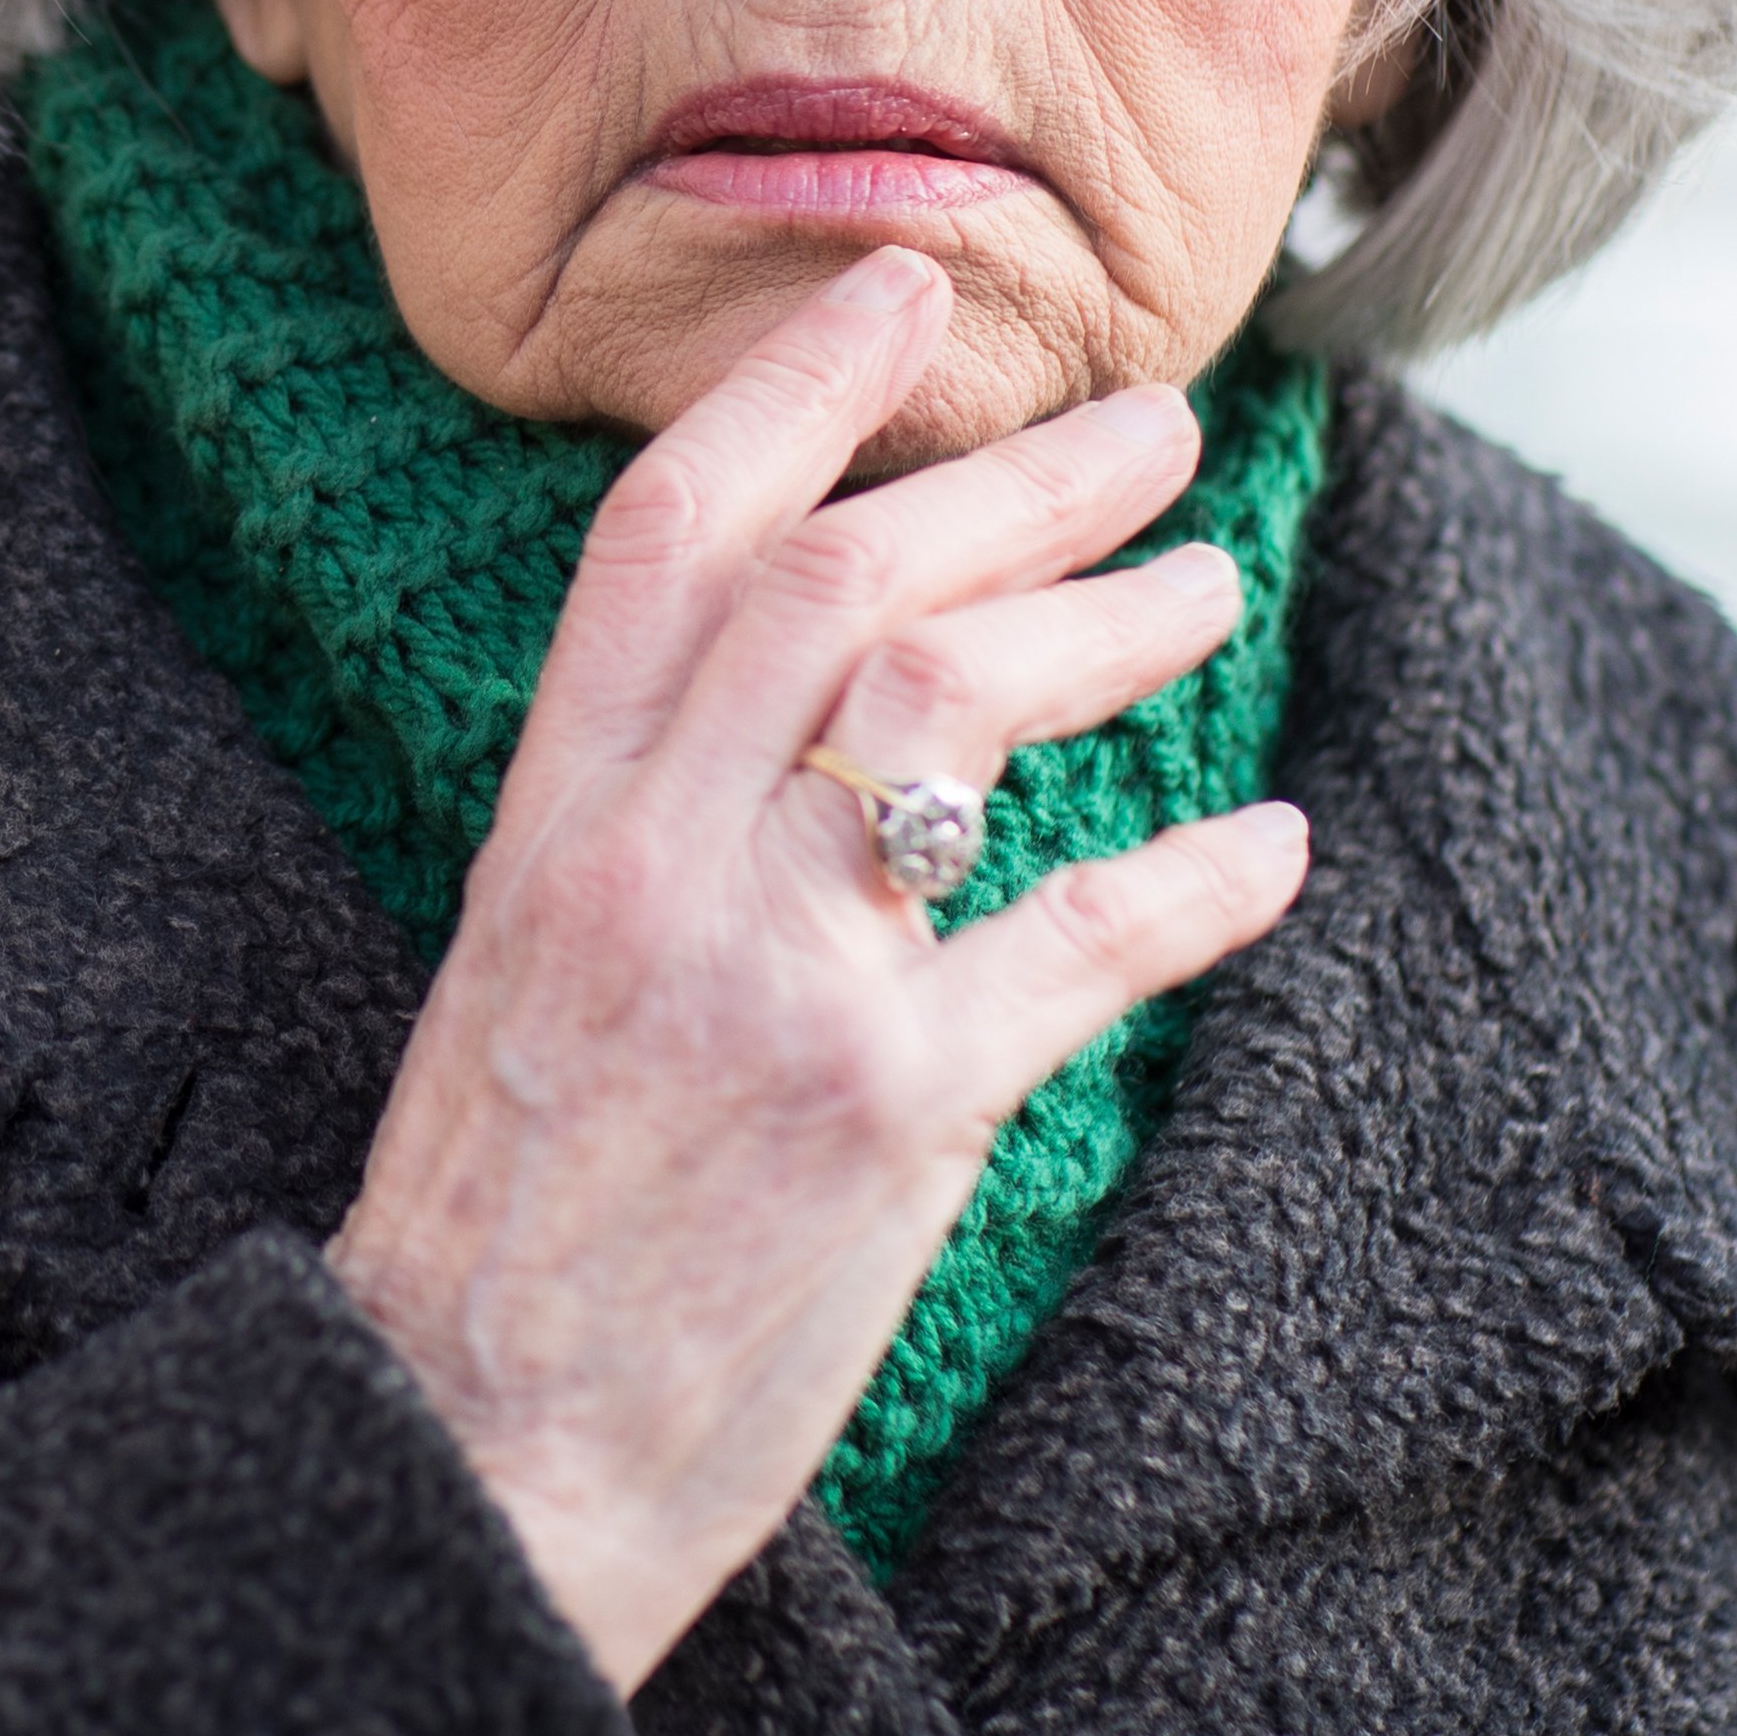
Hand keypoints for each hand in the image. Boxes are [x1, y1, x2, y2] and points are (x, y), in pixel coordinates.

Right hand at [320, 245, 1312, 1691]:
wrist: (472, 1446)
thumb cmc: (496, 1234)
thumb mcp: (513, 983)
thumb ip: (625, 840)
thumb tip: (763, 729)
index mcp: (549, 826)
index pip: (664, 540)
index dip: (792, 390)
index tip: (900, 289)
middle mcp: (647, 866)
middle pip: (842, 582)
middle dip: (1013, 478)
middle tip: (1151, 428)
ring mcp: (767, 980)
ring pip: (949, 706)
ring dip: (1111, 625)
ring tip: (1214, 586)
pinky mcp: (880, 1113)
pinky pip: (1070, 948)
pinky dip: (1189, 885)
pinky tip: (1264, 849)